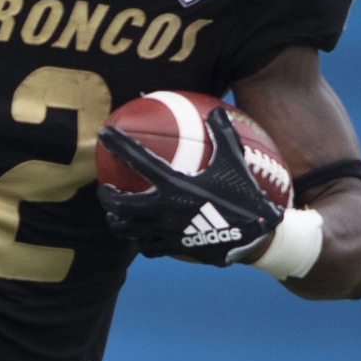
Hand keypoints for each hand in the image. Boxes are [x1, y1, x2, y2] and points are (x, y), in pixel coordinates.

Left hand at [98, 105, 282, 265]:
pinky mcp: (174, 250)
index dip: (119, 145)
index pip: (139, 161)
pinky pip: (146, 248)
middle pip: (120, 205)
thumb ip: (223, 134)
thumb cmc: (245, 196)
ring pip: (128, 230)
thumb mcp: (235, 161)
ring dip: (117, 221)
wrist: (255, 237)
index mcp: (176, 186)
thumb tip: (216, 110)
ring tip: (114, 215)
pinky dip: (139, 241)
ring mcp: (167, 233)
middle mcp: (165, 210)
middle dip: (106, 196)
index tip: (104, 135)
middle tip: (105, 188)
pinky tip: (140, 236)